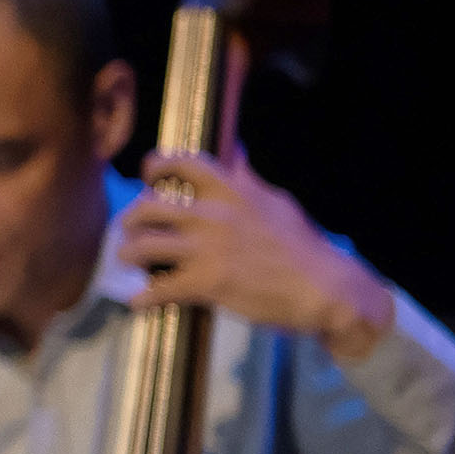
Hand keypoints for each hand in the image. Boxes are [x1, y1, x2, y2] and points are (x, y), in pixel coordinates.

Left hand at [119, 150, 394, 359]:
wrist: (326, 287)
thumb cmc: (302, 246)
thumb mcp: (276, 203)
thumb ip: (247, 180)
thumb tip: (236, 152)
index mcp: (232, 191)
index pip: (182, 163)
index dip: (155, 165)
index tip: (147, 175)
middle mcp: (213, 214)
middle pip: (147, 207)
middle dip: (131, 219)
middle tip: (131, 230)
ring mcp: (207, 249)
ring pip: (142, 246)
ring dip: (128, 254)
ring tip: (130, 261)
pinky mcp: (206, 283)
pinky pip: (157, 289)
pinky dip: (142, 298)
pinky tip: (140, 301)